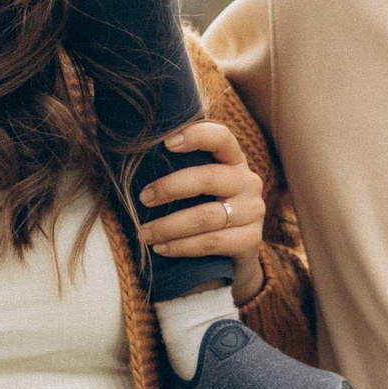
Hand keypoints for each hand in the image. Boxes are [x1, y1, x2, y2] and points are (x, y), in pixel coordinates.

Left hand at [137, 121, 265, 303]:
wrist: (236, 252)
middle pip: (209, 178)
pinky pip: (211, 242)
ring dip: (169, 226)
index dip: (196, 135)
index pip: (222, 138)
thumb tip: (134, 161)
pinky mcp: (251, 240)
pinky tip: (162, 248)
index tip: (166, 143)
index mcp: (234, 160)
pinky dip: (182, 246)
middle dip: (170, 188)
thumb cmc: (206, 209)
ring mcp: (253, 211)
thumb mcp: (199, 186)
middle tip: (143, 198)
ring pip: (206, 216)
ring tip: (144, 233)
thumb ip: (181, 170)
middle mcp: (248, 181)